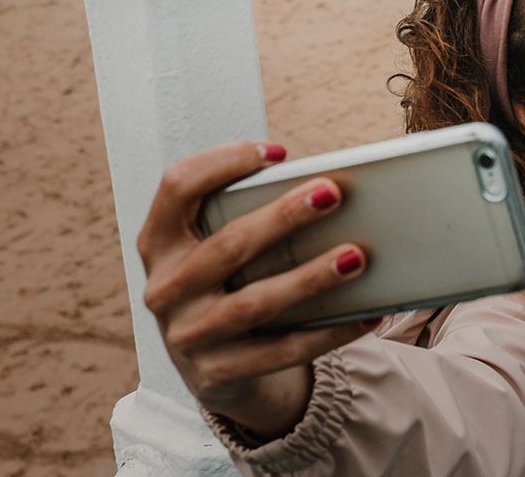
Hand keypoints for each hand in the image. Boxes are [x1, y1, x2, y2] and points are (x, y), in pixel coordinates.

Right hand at [137, 139, 372, 437]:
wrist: (211, 367)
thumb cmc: (228, 284)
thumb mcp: (218, 249)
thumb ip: (248, 217)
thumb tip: (325, 190)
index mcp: (160, 241)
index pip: (177, 186)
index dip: (223, 162)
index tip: (278, 151)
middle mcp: (164, 287)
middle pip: (227, 245)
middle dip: (283, 217)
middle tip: (332, 194)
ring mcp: (187, 334)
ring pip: (254, 303)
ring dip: (309, 278)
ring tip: (356, 257)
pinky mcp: (216, 372)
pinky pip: (280, 352)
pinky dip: (327, 333)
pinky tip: (365, 316)